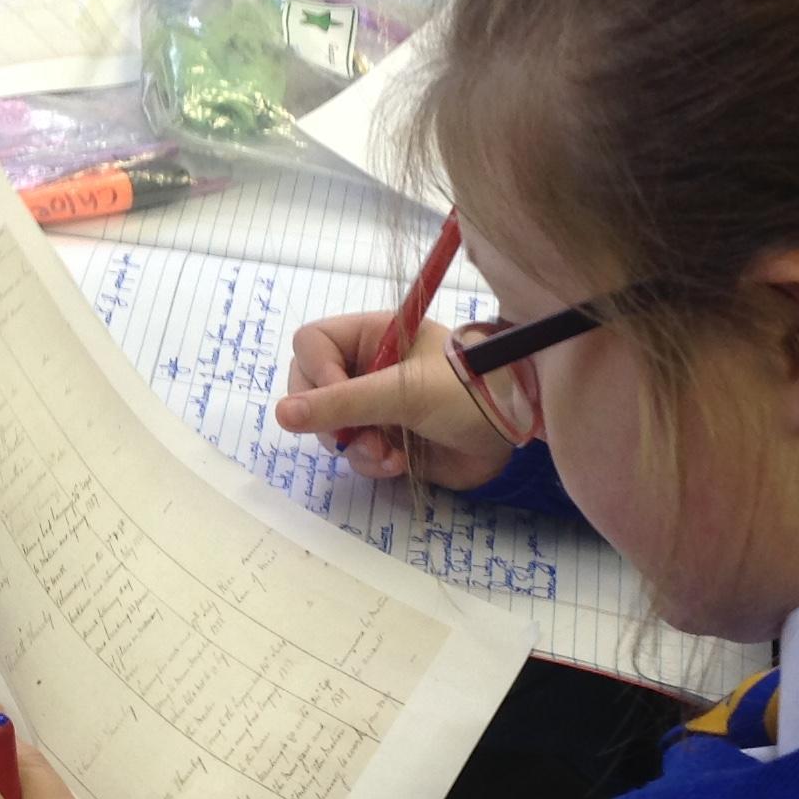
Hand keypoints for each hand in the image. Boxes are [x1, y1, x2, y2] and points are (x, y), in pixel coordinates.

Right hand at [277, 310, 516, 487]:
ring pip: (330, 427)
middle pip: (310, 388)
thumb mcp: (405, 392)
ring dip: (355, 446)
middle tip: (351, 435)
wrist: (516, 433)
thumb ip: (343, 403)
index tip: (339, 399)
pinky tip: (398, 463)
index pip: (312, 344)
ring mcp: (376, 404)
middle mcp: (368, 367)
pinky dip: (371, 463)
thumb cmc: (468, 392)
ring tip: (388, 453)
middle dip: (330, 419)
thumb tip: (281, 414)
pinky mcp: (387, 438)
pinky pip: (354, 453)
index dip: (316, 373)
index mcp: (374, 335)